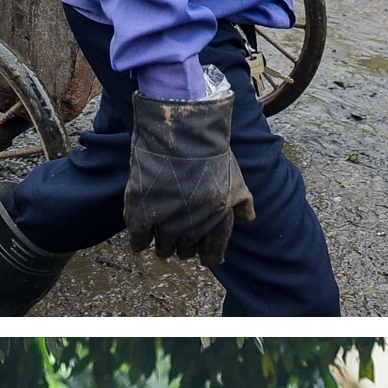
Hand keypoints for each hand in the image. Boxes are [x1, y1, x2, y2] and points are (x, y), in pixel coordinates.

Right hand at [124, 76, 251, 266]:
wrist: (181, 129)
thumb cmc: (211, 151)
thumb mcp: (236, 177)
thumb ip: (243, 202)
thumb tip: (248, 220)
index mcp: (218, 217)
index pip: (214, 250)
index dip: (210, 256)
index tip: (205, 258)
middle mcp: (193, 222)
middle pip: (186, 249)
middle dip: (185, 248)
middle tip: (180, 243)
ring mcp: (167, 217)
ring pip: (164, 246)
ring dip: (164, 246)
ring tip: (163, 244)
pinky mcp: (142, 209)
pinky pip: (139, 237)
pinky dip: (139, 242)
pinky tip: (140, 242)